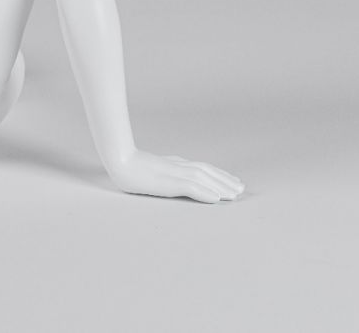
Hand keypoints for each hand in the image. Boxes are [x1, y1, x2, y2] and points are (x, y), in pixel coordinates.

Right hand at [108, 149, 244, 202]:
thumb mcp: (152, 166)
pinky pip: (190, 187)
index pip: (202, 167)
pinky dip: (205, 192)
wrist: (117, 158)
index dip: (218, 174)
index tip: (232, 181)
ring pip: (203, 178)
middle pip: (207, 171)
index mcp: (174, 163)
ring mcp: (173, 173)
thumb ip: (167, 169)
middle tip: (241, 189)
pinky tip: (216, 199)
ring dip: (220, 186)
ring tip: (235, 194)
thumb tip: (180, 176)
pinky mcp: (167, 181)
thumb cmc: (130, 163)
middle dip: (225, 180)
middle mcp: (177, 165)